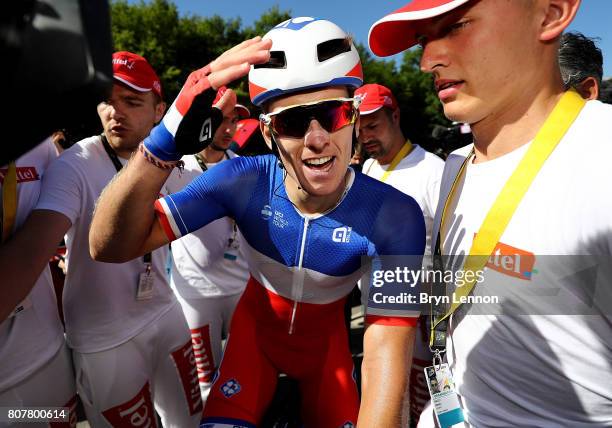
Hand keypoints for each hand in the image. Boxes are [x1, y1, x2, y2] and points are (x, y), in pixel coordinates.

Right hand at [143, 37, 270, 160]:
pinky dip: (232, 73)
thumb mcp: (214, 115)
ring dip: (246, 58)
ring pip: (224, 65)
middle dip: (250, 50)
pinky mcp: (195, 93)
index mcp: (206, 80)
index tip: (260, 44)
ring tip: (264, 53)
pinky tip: (246, 67)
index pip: (227, 61)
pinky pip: (216, 80)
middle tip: (269, 42)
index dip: (244, 51)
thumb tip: (233, 95)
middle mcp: (201, 77)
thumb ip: (224, 104)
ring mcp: (197, 84)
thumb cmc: (191, 129)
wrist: (173, 141)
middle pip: (228, 59)